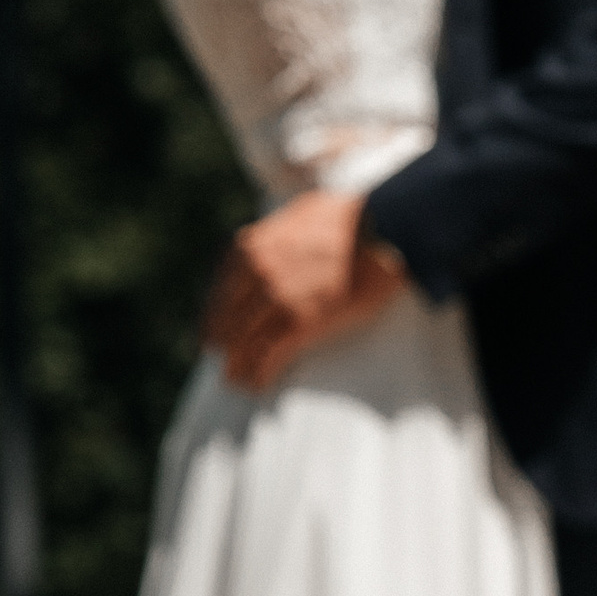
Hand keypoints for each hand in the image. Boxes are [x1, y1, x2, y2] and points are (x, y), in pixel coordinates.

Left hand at [203, 192, 404, 391]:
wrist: (383, 228)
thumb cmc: (351, 218)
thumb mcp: (299, 212)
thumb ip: (278, 230)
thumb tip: (270, 237)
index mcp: (254, 247)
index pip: (223, 289)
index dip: (216, 313)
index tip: (213, 328)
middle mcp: (258, 273)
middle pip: (228, 317)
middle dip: (222, 341)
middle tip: (221, 358)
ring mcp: (278, 299)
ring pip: (244, 339)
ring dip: (237, 362)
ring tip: (235, 379)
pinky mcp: (302, 322)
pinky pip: (269, 353)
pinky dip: (260, 372)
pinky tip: (257, 383)